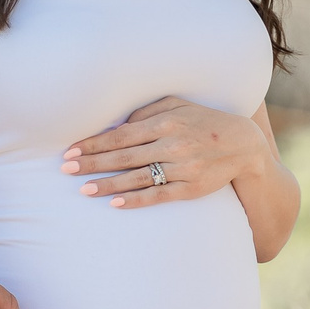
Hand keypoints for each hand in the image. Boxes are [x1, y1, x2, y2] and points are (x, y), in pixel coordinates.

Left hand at [63, 98, 275, 207]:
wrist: (243, 144)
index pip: (122, 135)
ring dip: (108, 184)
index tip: (72, 150)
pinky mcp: (191, 188)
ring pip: (138, 178)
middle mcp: (172, 145)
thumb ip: (147, 112)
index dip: (95, 143)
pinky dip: (136, 200)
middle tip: (66, 169)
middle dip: (93, 163)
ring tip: (84, 189)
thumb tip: (119, 123)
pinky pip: (158, 196)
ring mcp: (182, 168)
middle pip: (124, 156)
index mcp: (166, 122)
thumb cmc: (203, 121)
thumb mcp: (178, 105)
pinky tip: (115, 203)